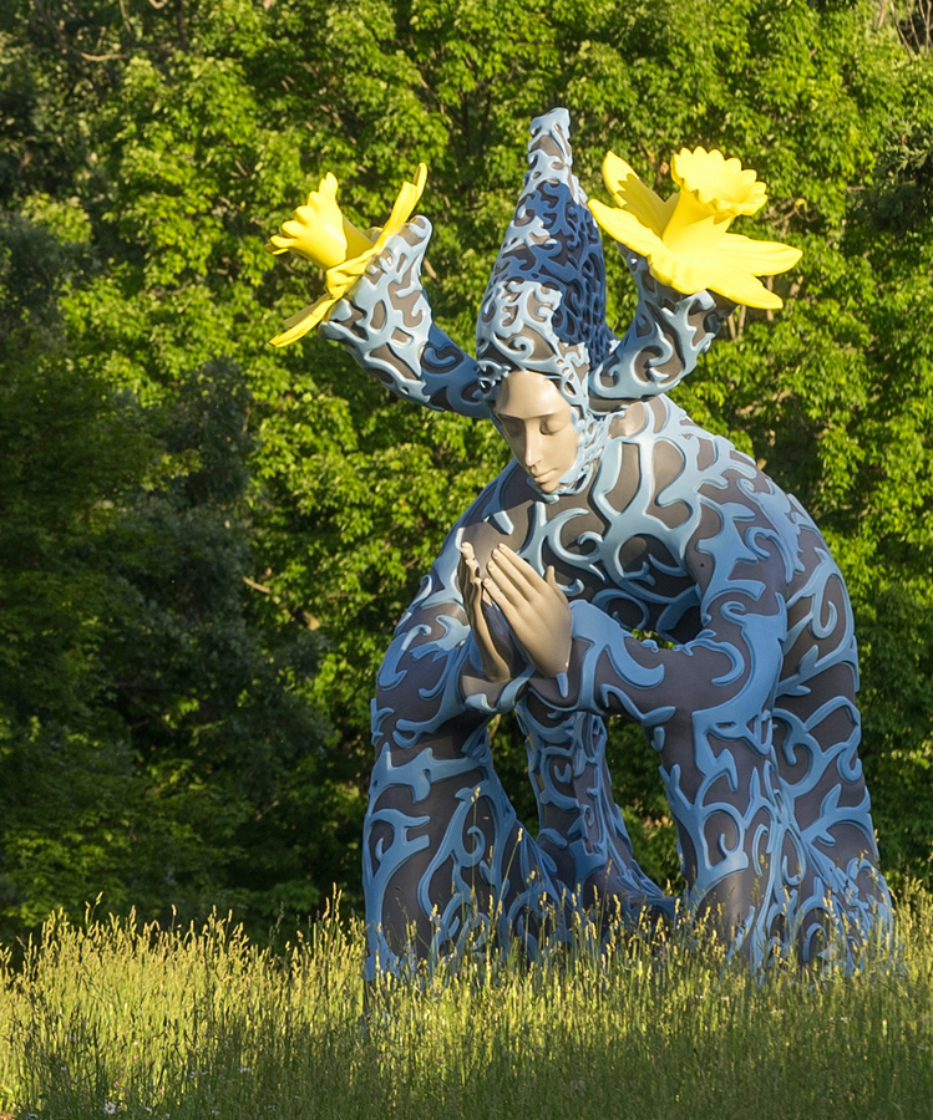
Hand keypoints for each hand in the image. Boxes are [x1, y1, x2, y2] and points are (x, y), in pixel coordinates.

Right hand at [457, 542, 512, 682]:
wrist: (502, 664)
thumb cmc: (503, 638)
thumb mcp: (501, 612)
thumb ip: (498, 596)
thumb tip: (501, 579)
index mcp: (480, 603)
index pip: (472, 577)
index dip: (468, 561)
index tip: (467, 544)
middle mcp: (474, 609)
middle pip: (466, 582)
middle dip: (464, 563)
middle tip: (463, 545)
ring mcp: (475, 618)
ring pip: (469, 593)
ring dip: (469, 576)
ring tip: (469, 559)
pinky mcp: (480, 628)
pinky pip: (477, 608)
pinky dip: (477, 594)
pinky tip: (479, 582)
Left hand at [483, 545, 570, 677]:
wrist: (557, 657)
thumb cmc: (560, 631)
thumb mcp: (563, 606)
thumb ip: (554, 587)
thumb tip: (550, 568)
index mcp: (549, 594)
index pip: (528, 571)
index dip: (514, 559)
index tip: (503, 549)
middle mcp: (538, 600)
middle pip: (517, 577)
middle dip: (504, 563)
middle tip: (493, 551)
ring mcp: (528, 612)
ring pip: (509, 588)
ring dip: (498, 575)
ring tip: (487, 563)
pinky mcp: (518, 624)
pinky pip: (504, 604)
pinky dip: (494, 592)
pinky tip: (485, 583)